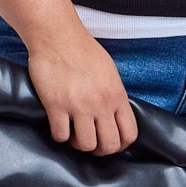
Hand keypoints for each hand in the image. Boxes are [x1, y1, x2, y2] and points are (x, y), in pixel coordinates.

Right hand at [25, 30, 139, 153]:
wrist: (57, 36)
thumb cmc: (83, 50)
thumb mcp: (109, 72)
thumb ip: (114, 95)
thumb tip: (115, 113)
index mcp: (117, 95)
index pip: (129, 134)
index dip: (120, 145)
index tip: (111, 143)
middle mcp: (101, 104)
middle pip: (109, 145)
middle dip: (100, 150)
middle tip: (91, 142)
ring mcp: (78, 106)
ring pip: (85, 145)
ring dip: (79, 144)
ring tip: (74, 134)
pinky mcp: (56, 106)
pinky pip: (60, 136)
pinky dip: (59, 135)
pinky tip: (59, 125)